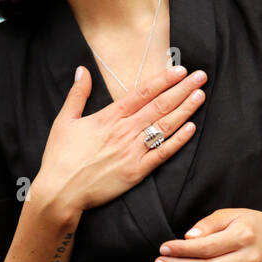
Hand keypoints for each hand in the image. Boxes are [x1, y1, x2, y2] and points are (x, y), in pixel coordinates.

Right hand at [36, 62, 206, 213]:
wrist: (61, 192)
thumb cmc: (60, 157)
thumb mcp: (64, 121)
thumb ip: (77, 94)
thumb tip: (82, 70)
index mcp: (108, 117)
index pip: (142, 93)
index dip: (163, 80)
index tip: (180, 69)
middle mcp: (124, 131)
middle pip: (159, 106)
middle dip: (182, 89)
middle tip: (200, 77)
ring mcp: (132, 152)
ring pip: (164, 127)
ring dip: (184, 110)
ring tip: (200, 95)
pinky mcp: (136, 172)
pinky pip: (161, 154)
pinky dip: (177, 141)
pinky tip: (191, 128)